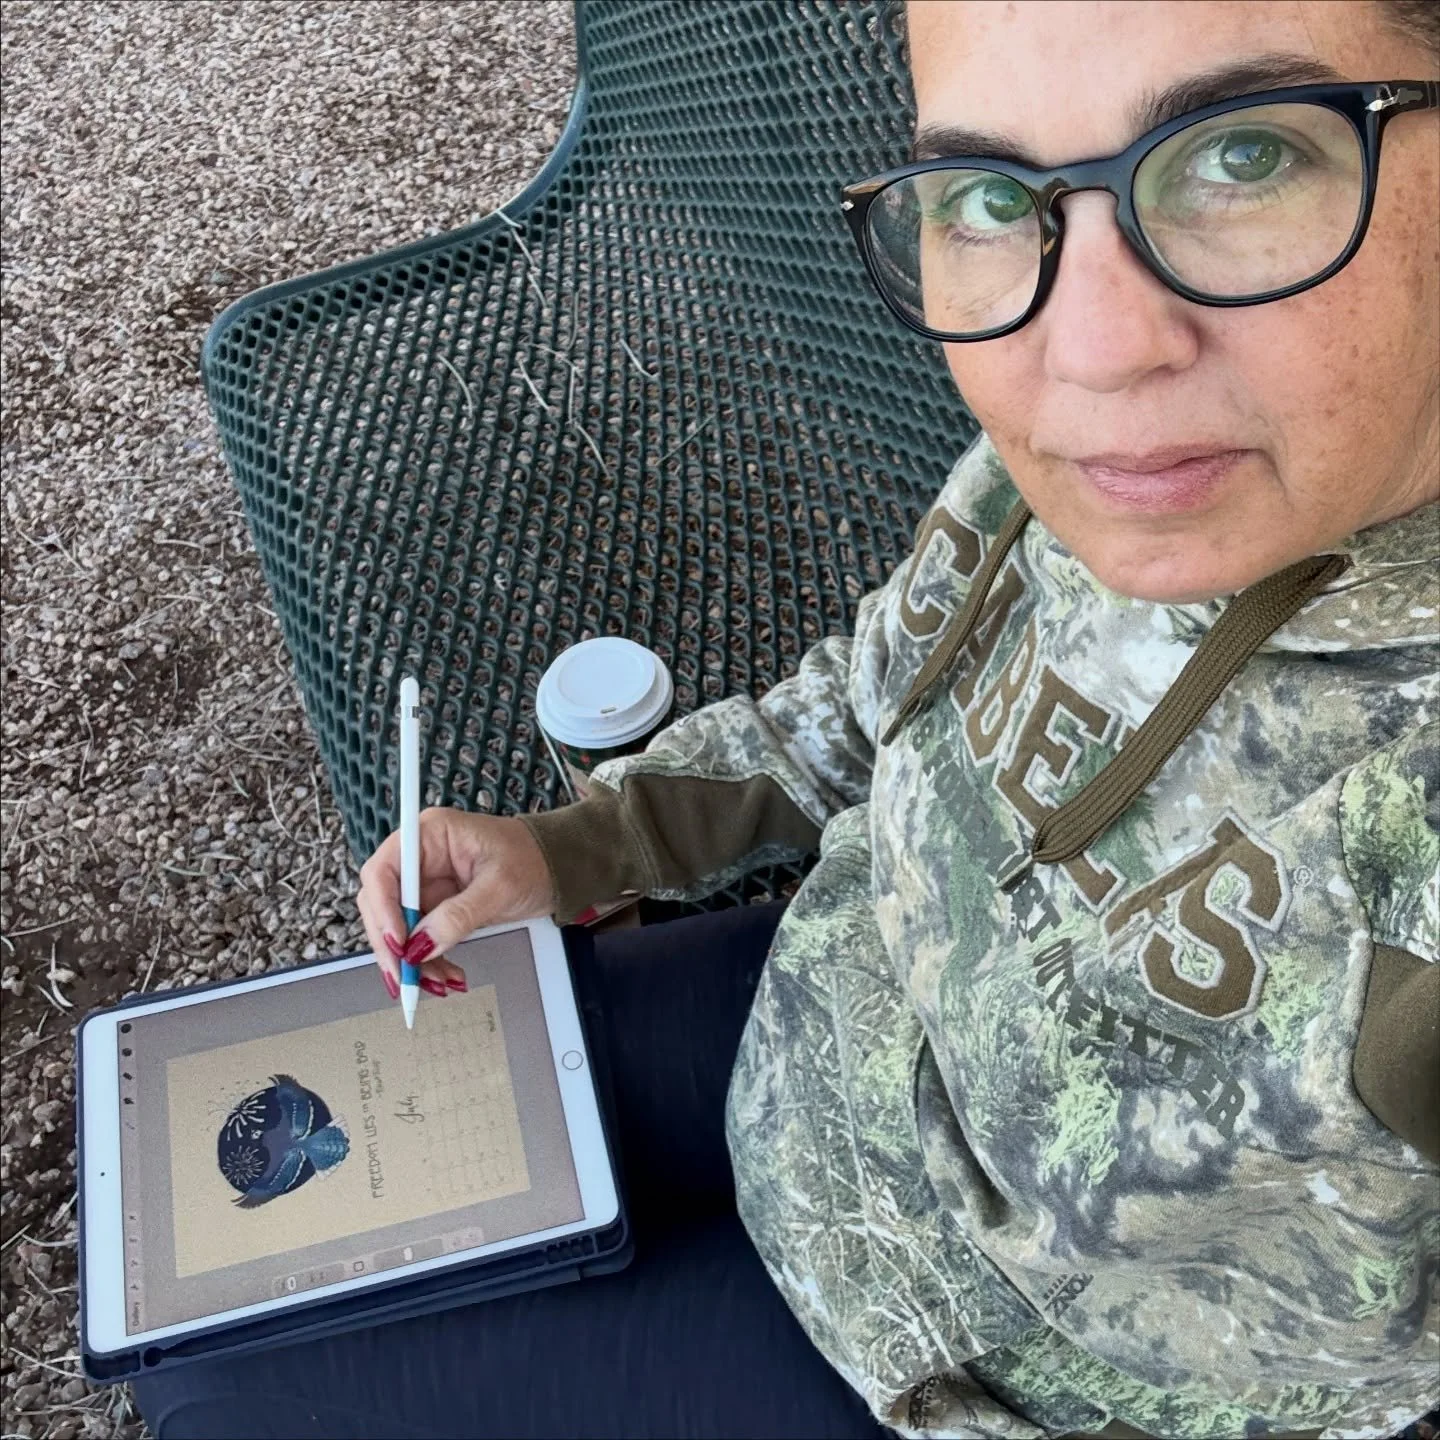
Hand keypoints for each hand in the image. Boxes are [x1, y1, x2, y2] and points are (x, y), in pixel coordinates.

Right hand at [356, 808, 555, 999]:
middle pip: (382, 904)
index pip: (383, 872)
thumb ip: (458, 916)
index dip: (383, 910)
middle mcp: (420, 857)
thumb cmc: (534, 859)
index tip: (399, 944)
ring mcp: (426, 884)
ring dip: (412, 961)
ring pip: (398, 929)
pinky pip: (420, 939)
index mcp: (429, 834)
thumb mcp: (499, 887)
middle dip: (393, 945)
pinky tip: (447, 977)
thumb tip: (422, 946)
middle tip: (407, 979)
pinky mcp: (436, 906)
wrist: (558, 867)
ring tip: (436, 985)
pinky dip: (429, 962)